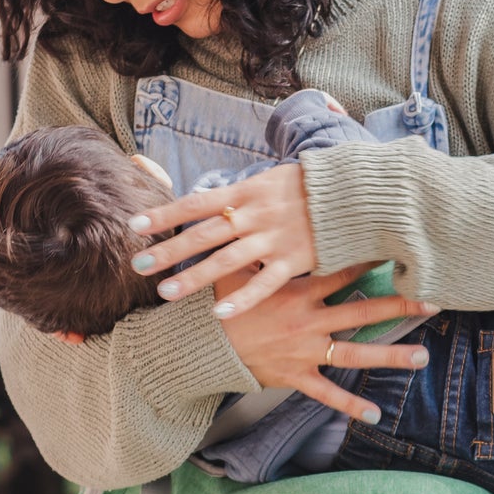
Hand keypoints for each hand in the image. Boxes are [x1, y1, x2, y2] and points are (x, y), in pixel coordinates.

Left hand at [130, 162, 315, 316]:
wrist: (358, 193)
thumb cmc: (312, 186)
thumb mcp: (272, 180)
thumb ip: (241, 195)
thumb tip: (208, 203)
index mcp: (248, 191)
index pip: (197, 203)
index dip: (165, 214)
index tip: (135, 225)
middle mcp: (256, 214)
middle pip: (203, 234)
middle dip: (169, 250)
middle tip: (138, 265)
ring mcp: (275, 238)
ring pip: (226, 261)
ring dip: (194, 277)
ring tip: (166, 292)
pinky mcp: (296, 260)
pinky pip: (264, 283)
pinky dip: (242, 299)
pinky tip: (219, 313)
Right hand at [213, 265, 439, 422]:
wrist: (203, 346)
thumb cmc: (220, 304)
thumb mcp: (238, 270)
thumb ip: (262, 249)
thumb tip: (268, 218)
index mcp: (298, 291)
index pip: (342, 272)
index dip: (370, 260)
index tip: (398, 251)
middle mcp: (309, 321)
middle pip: (362, 311)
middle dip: (399, 306)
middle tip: (433, 302)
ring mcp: (306, 351)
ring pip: (355, 353)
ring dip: (391, 355)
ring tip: (422, 357)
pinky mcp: (297, 376)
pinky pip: (327, 393)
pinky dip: (351, 404)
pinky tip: (376, 413)